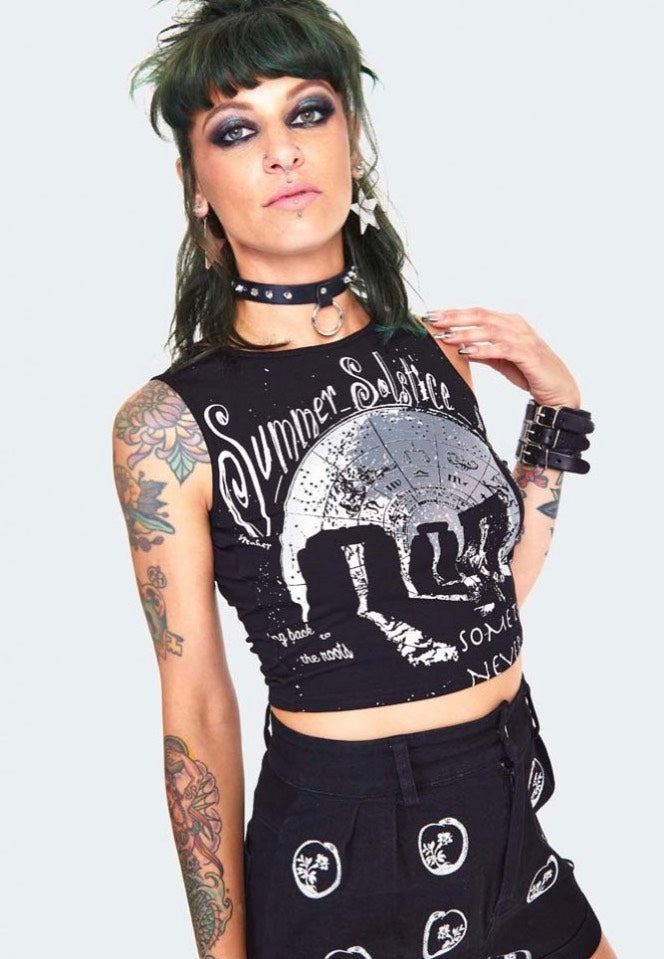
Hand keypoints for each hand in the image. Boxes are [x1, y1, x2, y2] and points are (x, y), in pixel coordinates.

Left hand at [425, 307, 581, 407]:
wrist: (559, 391)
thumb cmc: (532, 373)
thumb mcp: (502, 361)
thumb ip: (484, 351)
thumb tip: (461, 346)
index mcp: (510, 323)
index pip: (478, 313)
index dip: (454, 313)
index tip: (432, 316)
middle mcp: (517, 326)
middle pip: (481, 316)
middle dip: (454, 317)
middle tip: (432, 320)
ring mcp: (524, 339)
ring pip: (490, 330)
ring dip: (465, 333)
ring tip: (446, 337)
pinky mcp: (528, 355)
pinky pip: (502, 349)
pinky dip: (483, 349)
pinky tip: (468, 352)